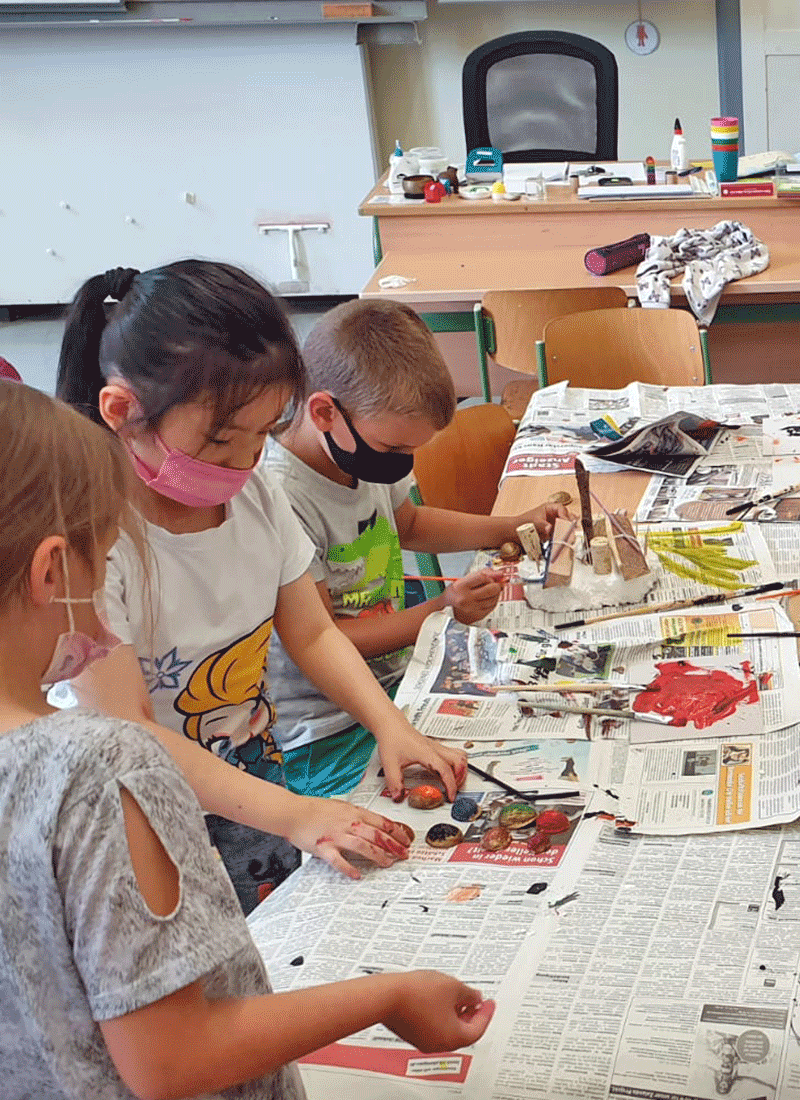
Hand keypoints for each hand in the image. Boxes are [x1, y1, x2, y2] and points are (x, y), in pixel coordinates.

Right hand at [286, 797, 410, 879]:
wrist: (293, 812)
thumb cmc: (313, 808)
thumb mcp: (340, 805)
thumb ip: (355, 814)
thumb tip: (369, 821)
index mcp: (353, 812)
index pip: (381, 821)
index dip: (396, 832)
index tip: (405, 840)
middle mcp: (348, 823)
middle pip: (377, 834)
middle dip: (394, 845)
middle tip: (403, 854)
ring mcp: (337, 835)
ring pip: (364, 846)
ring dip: (378, 856)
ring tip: (388, 864)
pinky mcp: (324, 847)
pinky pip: (339, 860)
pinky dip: (349, 868)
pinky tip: (357, 875)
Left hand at [375, 719, 466, 801]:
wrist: (390, 723)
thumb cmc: (392, 737)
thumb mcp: (390, 764)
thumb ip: (394, 783)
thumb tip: (399, 796)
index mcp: (427, 753)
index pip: (446, 770)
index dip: (451, 785)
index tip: (450, 796)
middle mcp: (434, 749)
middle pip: (460, 761)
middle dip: (461, 778)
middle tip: (453, 789)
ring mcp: (435, 746)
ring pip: (459, 755)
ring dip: (460, 769)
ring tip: (453, 781)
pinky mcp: (433, 746)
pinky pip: (451, 755)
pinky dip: (453, 765)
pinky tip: (443, 772)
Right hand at [382, 971, 494, 1051]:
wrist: (388, 995)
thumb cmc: (417, 993)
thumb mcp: (452, 986)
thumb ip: (469, 994)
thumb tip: (475, 997)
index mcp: (453, 1037)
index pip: (478, 1029)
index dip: (486, 1013)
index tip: (490, 1003)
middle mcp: (439, 1044)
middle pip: (463, 1032)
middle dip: (471, 1014)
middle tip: (475, 1000)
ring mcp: (424, 1040)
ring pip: (447, 1029)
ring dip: (456, 1013)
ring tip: (457, 995)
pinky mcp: (412, 1033)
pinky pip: (433, 1026)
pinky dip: (441, 1014)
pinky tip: (439, 998)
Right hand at [442, 569, 503, 624]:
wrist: (448, 610)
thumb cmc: (457, 592)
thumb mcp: (465, 579)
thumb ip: (482, 573)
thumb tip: (499, 574)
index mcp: (461, 586)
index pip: (482, 577)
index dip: (490, 575)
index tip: (491, 576)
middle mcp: (466, 598)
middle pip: (491, 589)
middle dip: (496, 584)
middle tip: (493, 583)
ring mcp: (473, 608)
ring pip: (494, 598)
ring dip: (495, 593)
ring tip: (489, 591)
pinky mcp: (478, 615)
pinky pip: (493, 606)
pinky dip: (493, 600)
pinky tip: (488, 598)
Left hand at [512, 501, 571, 541]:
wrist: (514, 532)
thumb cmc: (522, 523)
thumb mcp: (534, 522)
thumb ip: (543, 525)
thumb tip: (550, 528)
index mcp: (549, 508)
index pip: (561, 509)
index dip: (565, 515)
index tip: (566, 522)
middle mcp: (553, 515)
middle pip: (566, 517)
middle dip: (569, 523)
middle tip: (572, 529)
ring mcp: (554, 524)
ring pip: (565, 526)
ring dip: (569, 530)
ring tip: (571, 535)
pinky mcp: (553, 533)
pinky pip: (561, 534)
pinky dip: (564, 536)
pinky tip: (567, 539)